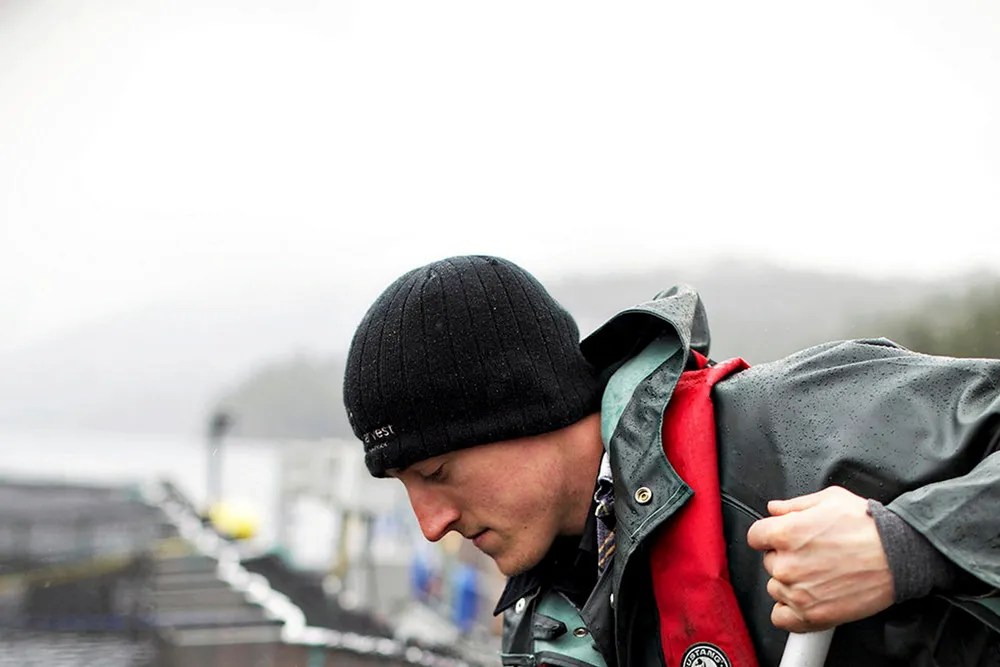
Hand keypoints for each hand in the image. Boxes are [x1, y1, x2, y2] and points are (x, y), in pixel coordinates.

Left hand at [746, 486, 893, 632]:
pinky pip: (782, 618)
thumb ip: (794, 504)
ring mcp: (799, 592)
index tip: (782, 538)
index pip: (755, 536)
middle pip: (768, 563)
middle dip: (785, 557)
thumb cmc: (869, 526)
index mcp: (786, 533)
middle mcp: (787, 564)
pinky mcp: (813, 615)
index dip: (769, 535)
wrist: (900, 556)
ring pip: (775, 589)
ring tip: (817, 575)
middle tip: (811, 555)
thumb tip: (774, 508)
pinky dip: (790, 612)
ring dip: (790, 583)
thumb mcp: (830, 499)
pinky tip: (805, 599)